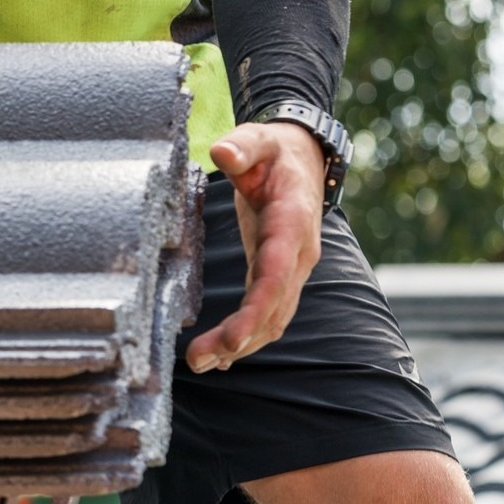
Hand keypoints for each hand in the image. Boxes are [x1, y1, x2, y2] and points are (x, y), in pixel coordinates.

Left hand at [185, 121, 326, 373]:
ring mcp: (291, 267)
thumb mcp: (259, 139)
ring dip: (241, 345)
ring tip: (201, 363)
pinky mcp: (277, 272)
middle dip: (241, 339)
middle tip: (200, 360)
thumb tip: (221, 152)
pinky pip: (266, 311)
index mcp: (292, 222)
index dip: (256, 309)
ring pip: (272, 317)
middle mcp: (297, 253)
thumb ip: (242, 146)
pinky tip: (221, 355)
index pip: (277, 273)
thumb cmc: (274, 150)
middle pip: (273, 307)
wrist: (304, 160)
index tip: (233, 338)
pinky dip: (246, 335)